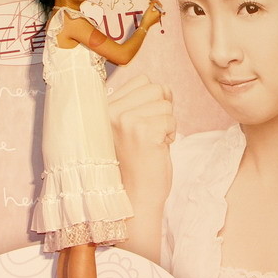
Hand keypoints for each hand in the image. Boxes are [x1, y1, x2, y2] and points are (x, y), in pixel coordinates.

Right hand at [108, 74, 174, 261]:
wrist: (135, 197)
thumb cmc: (136, 164)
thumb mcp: (129, 128)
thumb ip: (139, 104)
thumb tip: (163, 87)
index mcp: (106, 107)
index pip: (142, 80)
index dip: (153, 100)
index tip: (145, 124)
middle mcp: (112, 111)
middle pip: (156, 88)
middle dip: (162, 111)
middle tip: (150, 136)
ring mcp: (126, 120)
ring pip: (166, 104)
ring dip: (166, 125)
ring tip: (151, 144)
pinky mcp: (143, 130)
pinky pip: (171, 119)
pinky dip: (170, 136)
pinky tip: (156, 150)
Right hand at [139, 0, 163, 31]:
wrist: (144, 25)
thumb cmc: (147, 19)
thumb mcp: (149, 9)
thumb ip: (152, 4)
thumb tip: (154, 1)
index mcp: (159, 13)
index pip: (160, 5)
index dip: (157, 1)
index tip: (154, 0)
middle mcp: (159, 16)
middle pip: (159, 8)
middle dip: (155, 4)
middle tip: (151, 2)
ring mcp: (157, 18)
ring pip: (157, 11)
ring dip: (154, 7)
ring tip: (150, 5)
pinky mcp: (155, 20)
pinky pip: (155, 14)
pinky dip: (153, 11)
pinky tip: (150, 10)